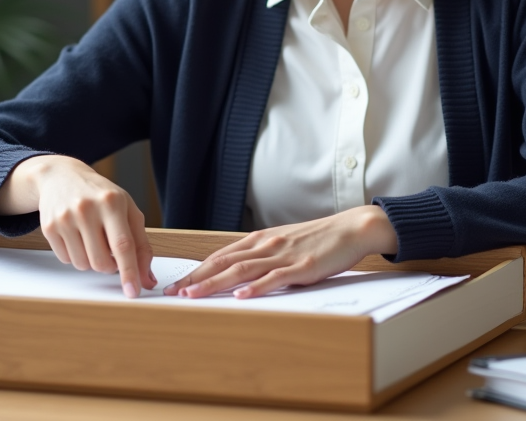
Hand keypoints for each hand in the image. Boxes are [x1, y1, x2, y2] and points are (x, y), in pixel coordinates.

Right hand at [0, 154, 156, 297]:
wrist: (62, 176)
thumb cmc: (101, 195)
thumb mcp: (127, 210)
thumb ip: (141, 245)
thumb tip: (147, 279)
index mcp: (112, 202)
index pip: (123, 245)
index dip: (130, 271)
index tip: (133, 292)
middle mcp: (87, 208)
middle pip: (101, 262)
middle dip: (109, 266)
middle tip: (110, 251)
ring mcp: (65, 217)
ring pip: (83, 264)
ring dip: (91, 260)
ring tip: (92, 238)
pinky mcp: (49, 227)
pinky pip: (66, 259)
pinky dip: (75, 255)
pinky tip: (76, 236)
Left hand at [164, 205, 397, 299]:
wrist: (352, 228)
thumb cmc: (319, 238)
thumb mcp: (284, 244)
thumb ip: (262, 256)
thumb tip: (239, 272)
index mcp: (261, 240)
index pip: (221, 256)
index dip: (197, 270)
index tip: (178, 283)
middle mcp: (267, 246)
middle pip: (224, 262)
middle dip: (196, 278)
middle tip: (174, 292)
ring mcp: (284, 256)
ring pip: (242, 270)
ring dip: (215, 283)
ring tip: (194, 295)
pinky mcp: (303, 267)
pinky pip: (275, 278)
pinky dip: (256, 288)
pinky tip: (241, 296)